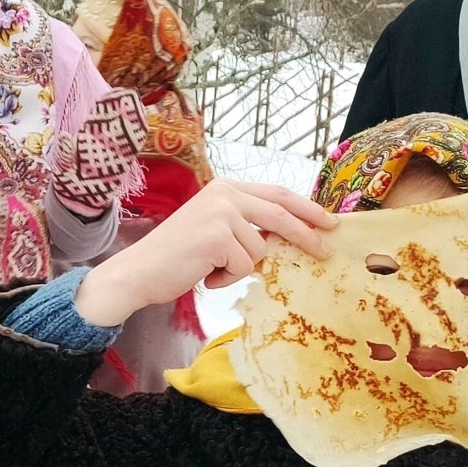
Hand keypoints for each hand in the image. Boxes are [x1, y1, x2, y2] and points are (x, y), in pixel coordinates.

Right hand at [73, 177, 333, 325]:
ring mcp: (221, 213)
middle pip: (280, 213)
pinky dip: (227, 278)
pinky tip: (204, 275)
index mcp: (225, 188)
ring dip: (242, 269)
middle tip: (325, 251)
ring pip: (260, 249)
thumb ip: (246, 228)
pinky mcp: (217, 236)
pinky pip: (244, 265)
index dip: (306, 208)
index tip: (329, 222)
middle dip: (306, 234)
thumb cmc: (175, 257)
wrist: (138, 272)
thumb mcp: (216, 233)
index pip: (277, 193)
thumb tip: (288, 240)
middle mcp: (224, 194)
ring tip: (212, 270)